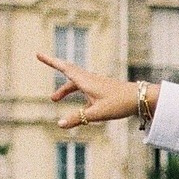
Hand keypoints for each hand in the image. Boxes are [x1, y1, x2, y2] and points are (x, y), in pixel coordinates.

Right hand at [38, 53, 156, 129]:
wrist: (140, 98)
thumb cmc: (119, 103)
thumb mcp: (97, 113)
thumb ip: (78, 119)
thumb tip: (60, 125)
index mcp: (85, 81)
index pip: (64, 68)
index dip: (50, 61)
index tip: (38, 54)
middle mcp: (90, 79)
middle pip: (68, 75)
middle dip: (56, 81)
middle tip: (48, 92)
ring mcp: (97, 84)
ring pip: (76, 84)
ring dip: (65, 90)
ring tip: (55, 100)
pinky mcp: (104, 89)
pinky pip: (86, 90)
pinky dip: (78, 95)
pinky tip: (81, 109)